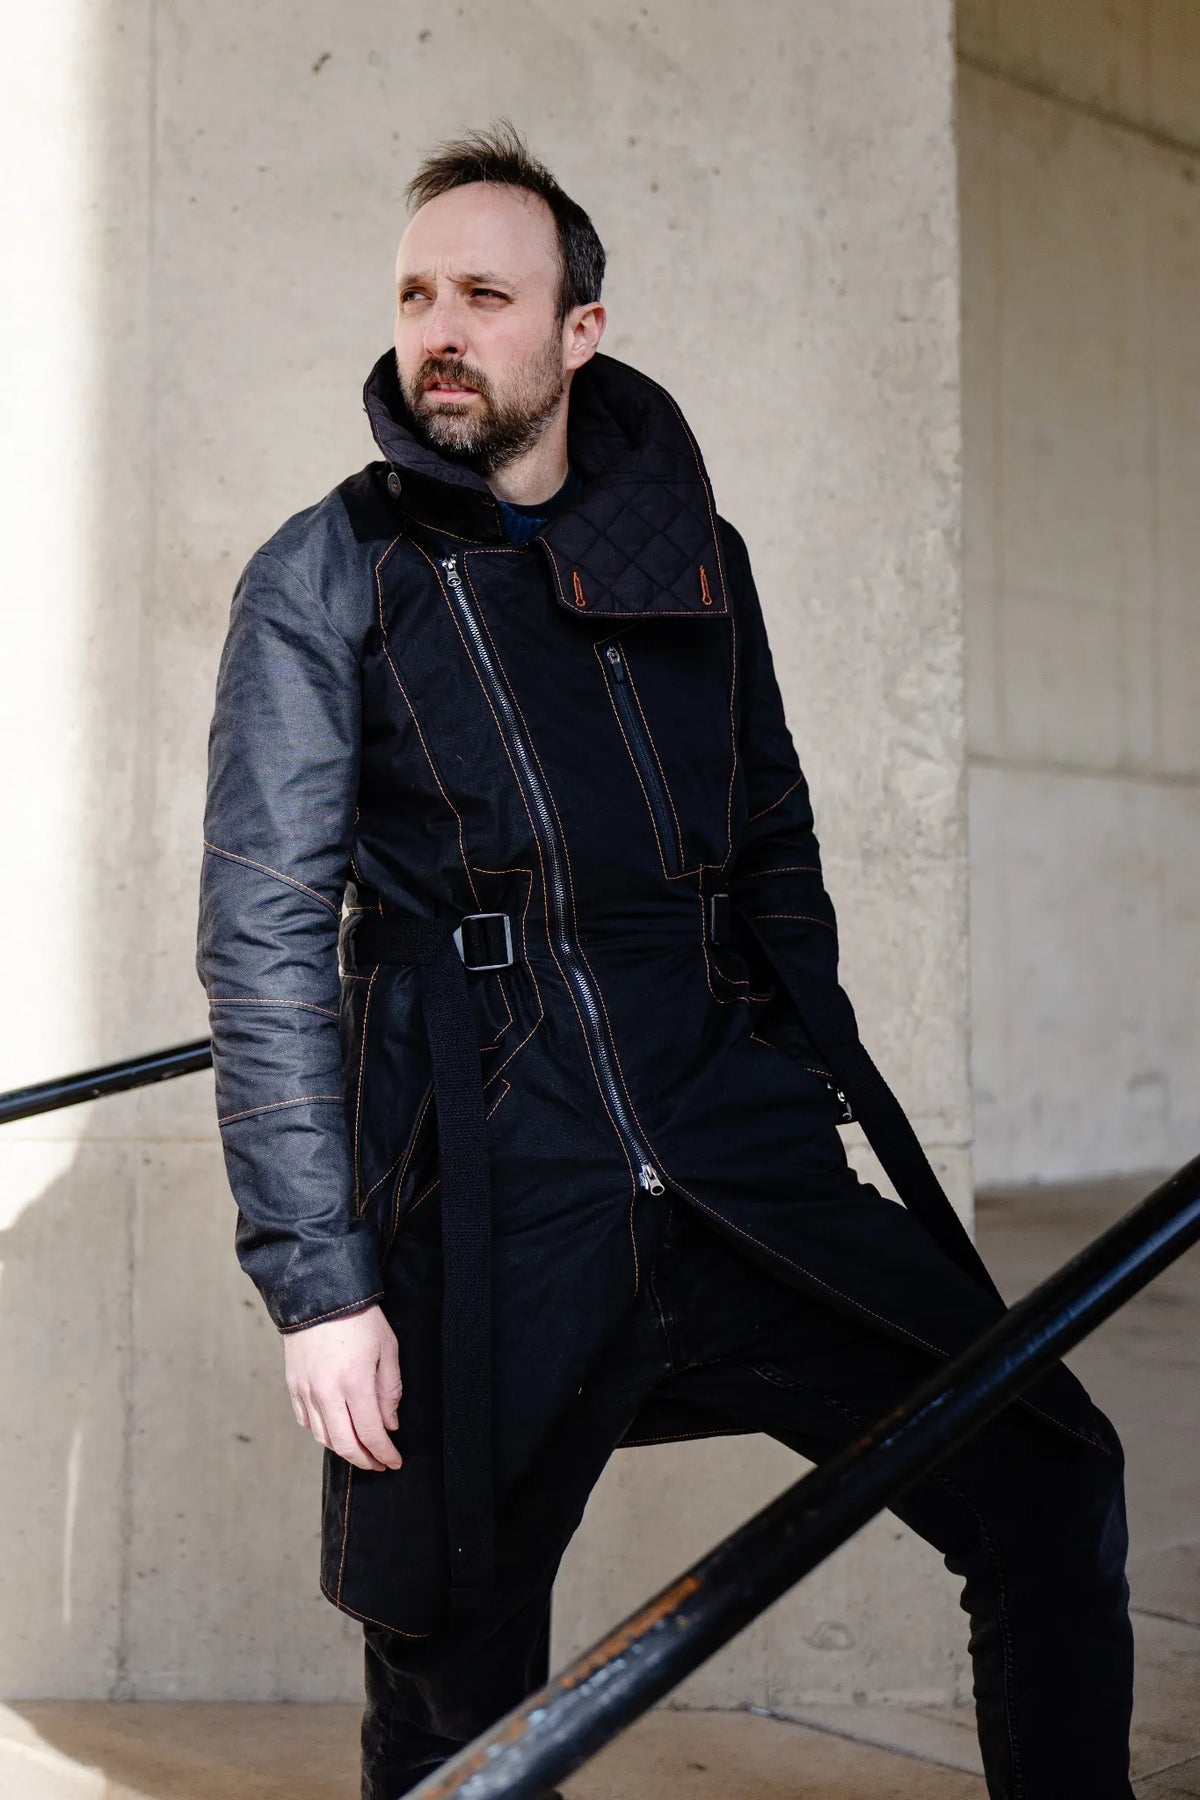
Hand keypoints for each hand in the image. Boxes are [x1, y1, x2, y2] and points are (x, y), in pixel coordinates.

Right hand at [283, 1302, 402, 1471]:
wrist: (319, 1295)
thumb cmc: (359, 1319)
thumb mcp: (387, 1349)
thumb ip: (390, 1390)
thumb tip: (390, 1424)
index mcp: (355, 1382)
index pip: (371, 1434)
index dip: (385, 1453)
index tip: (395, 1461)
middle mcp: (327, 1392)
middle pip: (345, 1444)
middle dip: (365, 1460)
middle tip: (379, 1464)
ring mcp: (306, 1390)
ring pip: (323, 1437)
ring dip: (343, 1449)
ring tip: (360, 1449)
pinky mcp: (293, 1385)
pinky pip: (306, 1421)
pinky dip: (322, 1432)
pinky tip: (336, 1430)